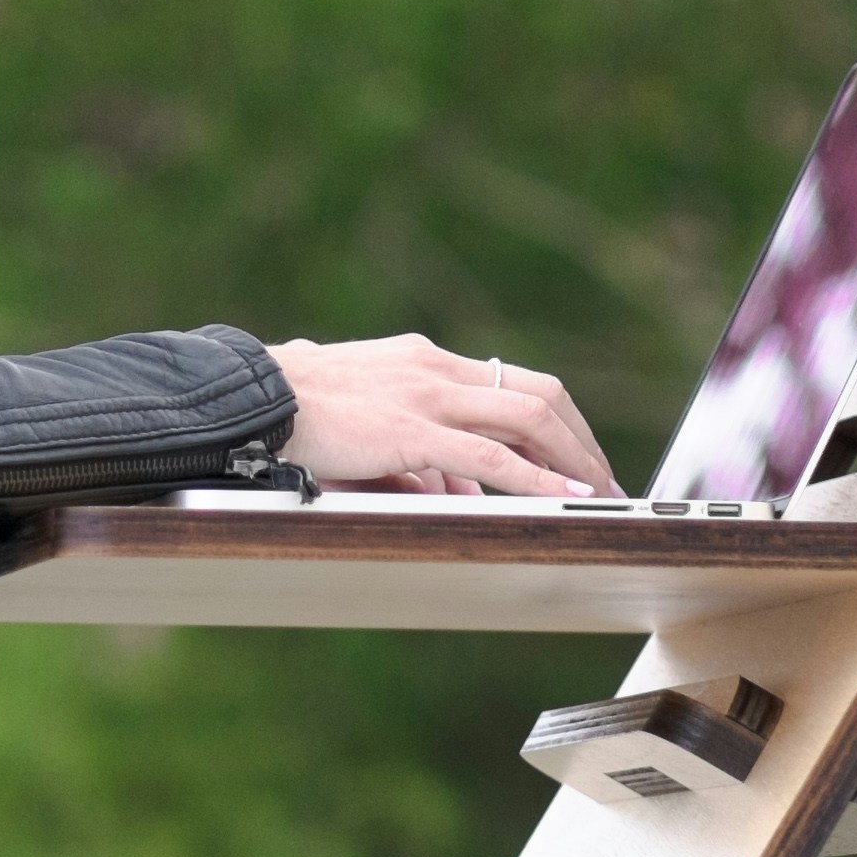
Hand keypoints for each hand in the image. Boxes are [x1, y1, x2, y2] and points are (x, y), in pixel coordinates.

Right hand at [266, 335, 618, 497]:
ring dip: (573, 457)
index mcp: (425, 361)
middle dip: (580, 439)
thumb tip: (453, 490)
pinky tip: (562, 496)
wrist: (253, 398)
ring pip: (528, 416)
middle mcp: (436, 368)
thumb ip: (413, 452)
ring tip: (598, 493)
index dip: (555, 421)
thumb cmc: (295, 412)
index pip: (511, 382)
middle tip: (603, 479)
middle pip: (538, 393)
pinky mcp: (411, 429)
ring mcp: (427, 394)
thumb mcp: (365, 424)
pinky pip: (490, 455)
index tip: (575, 455)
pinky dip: (536, 476)